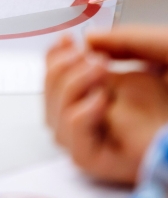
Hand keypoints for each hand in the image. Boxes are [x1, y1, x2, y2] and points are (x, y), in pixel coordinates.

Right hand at [45, 32, 167, 183]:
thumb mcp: (152, 56)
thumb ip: (122, 43)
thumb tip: (87, 38)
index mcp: (94, 93)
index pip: (55, 75)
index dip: (54, 55)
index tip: (66, 40)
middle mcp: (87, 117)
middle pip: (48, 94)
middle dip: (61, 67)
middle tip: (88, 57)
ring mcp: (90, 141)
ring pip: (53, 117)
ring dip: (70, 86)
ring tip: (100, 71)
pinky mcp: (96, 162)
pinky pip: (73, 140)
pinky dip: (80, 115)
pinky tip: (101, 99)